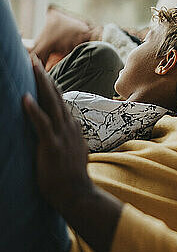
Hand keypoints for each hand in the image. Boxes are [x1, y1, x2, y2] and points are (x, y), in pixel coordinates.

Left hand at [23, 55, 122, 251]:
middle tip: (33, 57)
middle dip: (43, 75)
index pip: (58, 100)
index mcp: (70, 126)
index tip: (39, 69)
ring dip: (40, 83)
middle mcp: (67, 126)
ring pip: (50, 103)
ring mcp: (61, 135)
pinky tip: (24, 98)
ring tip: (31, 66)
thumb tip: (67, 131)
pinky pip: (42, 125)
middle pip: (54, 95)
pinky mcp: (52, 146)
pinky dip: (33, 110)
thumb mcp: (72, 151)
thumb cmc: (71, 177)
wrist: (77, 195)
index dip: (48, 83)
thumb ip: (68, 138)